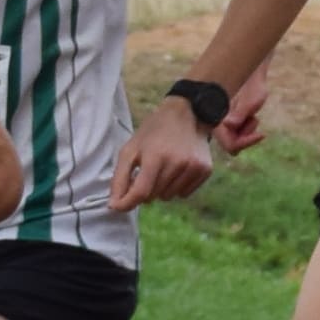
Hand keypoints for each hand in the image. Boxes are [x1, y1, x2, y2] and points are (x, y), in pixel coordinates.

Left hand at [116, 80, 254, 209]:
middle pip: (153, 196)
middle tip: (146, 171)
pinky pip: (184, 194)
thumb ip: (120, 178)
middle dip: (145, 189)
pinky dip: (177, 187)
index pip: (141, 192)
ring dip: (161, 188)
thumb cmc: (153, 132)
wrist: (187, 113)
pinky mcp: (205, 170)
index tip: (116, 206)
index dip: (126, 203)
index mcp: (155, 155)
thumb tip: (114, 205)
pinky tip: (177, 169)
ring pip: (168, 197)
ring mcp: (193, 167)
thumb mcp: (131, 149)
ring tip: (163, 168)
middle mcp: (177, 162)